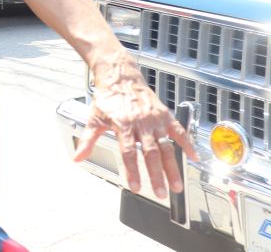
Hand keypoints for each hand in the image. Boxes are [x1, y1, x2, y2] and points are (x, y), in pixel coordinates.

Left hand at [73, 51, 196, 199]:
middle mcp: (141, 123)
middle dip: (156, 175)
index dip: (133, 171)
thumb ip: (87, 140)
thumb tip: (77, 158)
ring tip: (176, 184)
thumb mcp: (94, 118)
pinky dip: (187, 144)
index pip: (129, 152)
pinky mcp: (165, 115)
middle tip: (161, 193)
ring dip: (172, 167)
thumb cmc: (107, 98)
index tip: (136, 187)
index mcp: (123, 124)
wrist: (120, 77)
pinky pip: (179, 131)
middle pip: (150, 153)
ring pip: (166, 146)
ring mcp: (155, 119)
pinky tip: (193, 157)